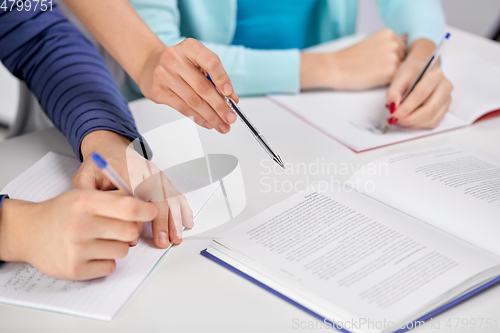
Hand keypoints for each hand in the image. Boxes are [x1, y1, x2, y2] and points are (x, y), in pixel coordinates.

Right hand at [0, 190, 156, 279]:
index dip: (146, 210)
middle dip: (131, 229)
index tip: (151, 211)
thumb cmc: (63, 212)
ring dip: (117, 246)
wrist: (29, 231)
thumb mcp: (85, 196)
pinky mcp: (75, 270)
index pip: (128, 207)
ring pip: (123, 250)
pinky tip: (92, 252)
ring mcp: (76, 249)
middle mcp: (80, 225)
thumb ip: (115, 199)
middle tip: (120, 227)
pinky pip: (110, 267)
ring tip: (100, 239)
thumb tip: (148, 209)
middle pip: (130, 231)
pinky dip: (106, 261)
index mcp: (84, 202)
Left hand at [75, 130, 193, 247]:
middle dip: (163, 221)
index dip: (139, 216)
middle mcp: (148, 171)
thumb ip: (87, 194)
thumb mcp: (85, 176)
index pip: (139, 193)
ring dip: (175, 219)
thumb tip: (102, 220)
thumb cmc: (100, 166)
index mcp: (129, 169)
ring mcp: (158, 175)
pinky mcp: (163, 181)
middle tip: (163, 241)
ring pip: (171, 197)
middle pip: (160, 196)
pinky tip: (187, 222)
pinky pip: (176, 195)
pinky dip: (183, 209)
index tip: (136, 234)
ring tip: (176, 237)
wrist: (111, 149)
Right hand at [139, 38, 238, 133]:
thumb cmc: (180, 64)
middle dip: (220, 106)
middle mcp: (175, 58)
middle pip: (202, 87)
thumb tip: (232, 100)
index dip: (222, 78)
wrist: (150, 64)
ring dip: (211, 116)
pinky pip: (182, 108)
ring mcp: (164, 74)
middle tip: (231, 118)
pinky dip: (198, 118)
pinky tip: (208, 123)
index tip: (230, 95)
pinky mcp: (157, 90)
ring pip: (193, 101)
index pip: (210, 61)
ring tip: (223, 126)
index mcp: (190, 47)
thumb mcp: (198, 63)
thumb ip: (215, 78)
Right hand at [301, 29, 405, 89]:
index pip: (401, 50)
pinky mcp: (391, 72)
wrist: (335, 67)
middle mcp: (394, 43)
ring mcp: (394, 57)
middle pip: (402, 60)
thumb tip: (401, 53)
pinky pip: (395, 81)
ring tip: (371, 73)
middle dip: (391, 66)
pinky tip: (372, 79)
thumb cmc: (349, 59)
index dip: (389, 59)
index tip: (375, 61)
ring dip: (389, 75)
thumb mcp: (371, 43)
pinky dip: (385, 82)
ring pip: (399, 71)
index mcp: (389, 33)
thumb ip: (387, 45)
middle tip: (372, 68)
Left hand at [386, 39, 452, 128]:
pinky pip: (433, 122)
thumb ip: (394, 91)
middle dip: (410, 118)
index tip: (394, 115)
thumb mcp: (399, 76)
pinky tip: (408, 121)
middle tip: (395, 120)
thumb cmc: (411, 73)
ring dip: (413, 123)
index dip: (406, 107)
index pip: (421, 94)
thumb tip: (393, 106)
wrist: (420, 72)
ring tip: (400, 120)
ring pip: (431, 119)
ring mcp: (447, 99)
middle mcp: (445, 87)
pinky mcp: (444, 109)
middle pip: (429, 109)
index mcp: (435, 75)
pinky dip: (418, 125)